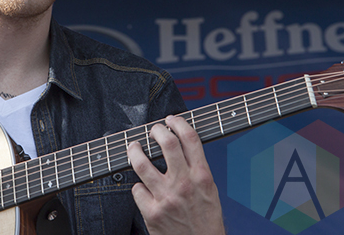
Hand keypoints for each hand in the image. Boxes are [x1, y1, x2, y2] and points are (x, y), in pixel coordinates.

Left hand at [127, 115, 224, 234]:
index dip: (178, 123)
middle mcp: (183, 184)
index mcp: (202, 177)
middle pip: (166, 143)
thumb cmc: (206, 222)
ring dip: (134, 150)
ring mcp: (165, 197)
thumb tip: (181, 146)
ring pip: (141, 162)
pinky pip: (137, 189)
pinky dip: (139, 188)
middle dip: (156, 130)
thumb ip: (196, 169)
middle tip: (152, 131)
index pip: (190, 138)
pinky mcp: (151, 212)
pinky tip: (143, 191)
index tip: (170, 120)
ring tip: (133, 147)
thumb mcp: (210, 191)